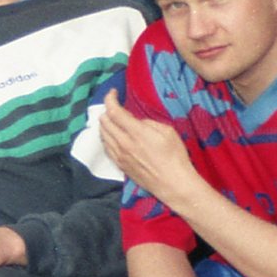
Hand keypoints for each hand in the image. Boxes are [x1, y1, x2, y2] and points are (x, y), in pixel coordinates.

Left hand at [99, 90, 197, 204]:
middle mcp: (123, 143)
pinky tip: (111, 136)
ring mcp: (120, 156)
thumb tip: (136, 122)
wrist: (173, 183)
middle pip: (104, 122)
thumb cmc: (175, 156)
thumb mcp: (167, 131)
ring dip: (105, 124)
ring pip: (102, 135)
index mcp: (136, 132)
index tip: (113, 93)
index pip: (114, 111)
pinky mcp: (120, 165)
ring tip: (112, 120)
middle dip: (107, 110)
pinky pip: (106, 148)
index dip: (110, 99)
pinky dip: (106, 138)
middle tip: (114, 107)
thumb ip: (148, 123)